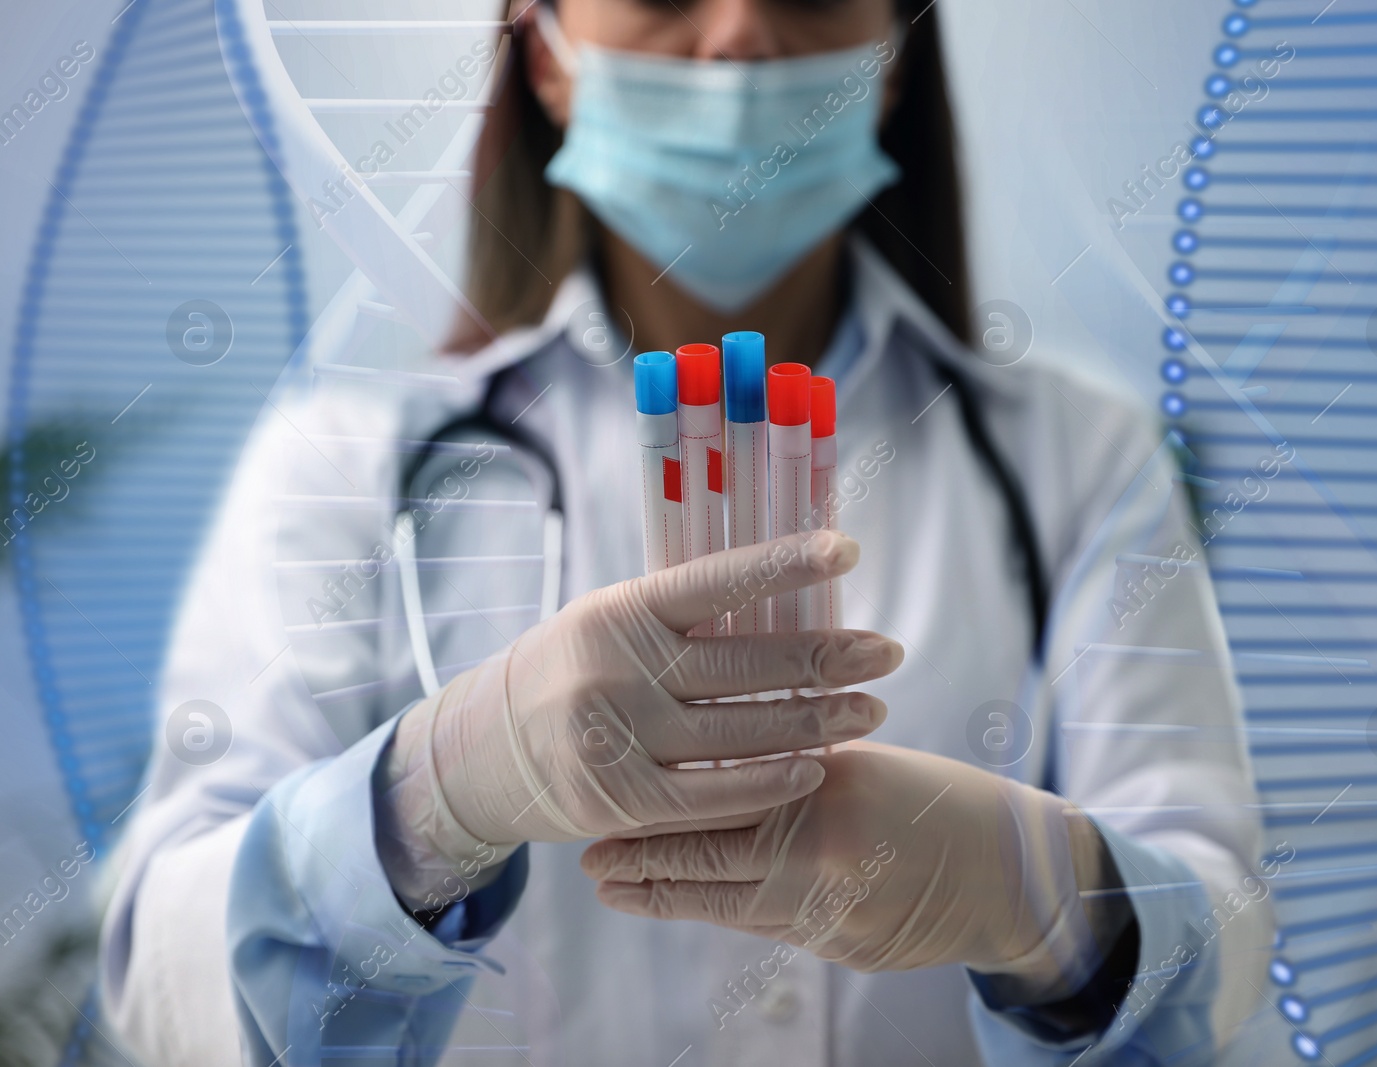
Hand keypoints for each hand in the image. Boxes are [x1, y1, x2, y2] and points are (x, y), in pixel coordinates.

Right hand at [376, 531, 903, 903]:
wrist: (483, 752)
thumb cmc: (573, 675)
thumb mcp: (611, 626)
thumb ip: (682, 620)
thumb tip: (785, 598)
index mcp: (624, 610)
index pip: (718, 579)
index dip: (786, 564)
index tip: (848, 552)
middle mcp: (620, 667)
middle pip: (746, 663)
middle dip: (829, 660)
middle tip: (889, 655)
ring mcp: (617, 735)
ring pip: (741, 731)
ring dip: (817, 722)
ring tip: (873, 712)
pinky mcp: (619, 799)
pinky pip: (712, 794)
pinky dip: (769, 782)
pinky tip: (814, 769)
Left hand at [581, 742, 1110, 999]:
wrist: (1010, 872)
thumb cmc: (934, 801)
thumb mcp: (860, 768)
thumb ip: (790, 779)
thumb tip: (711, 780)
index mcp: (823, 792)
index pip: (719, 805)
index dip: (656, 816)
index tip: (607, 816)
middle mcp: (821, 855)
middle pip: (709, 863)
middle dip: (642, 865)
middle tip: (591, 863)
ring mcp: (831, 911)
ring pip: (728, 906)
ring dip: (667, 896)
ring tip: (615, 889)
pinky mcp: (842, 949)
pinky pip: (768, 928)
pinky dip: (723, 912)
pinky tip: (689, 903)